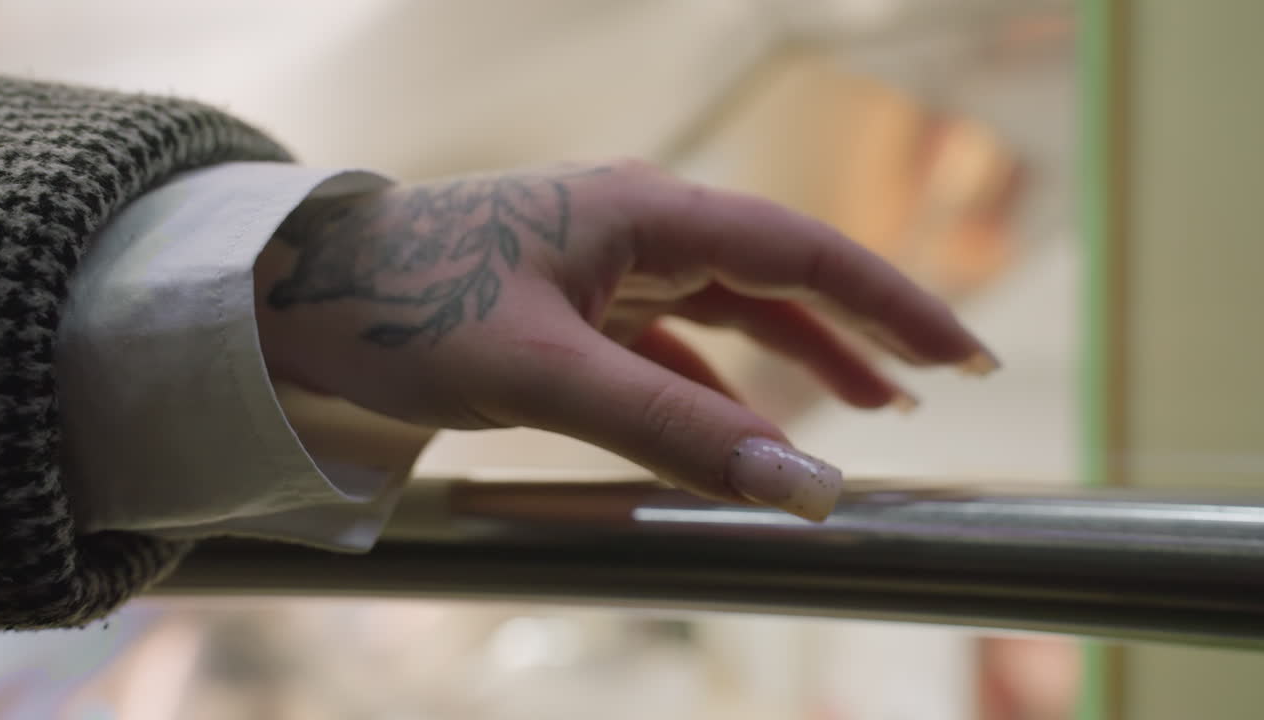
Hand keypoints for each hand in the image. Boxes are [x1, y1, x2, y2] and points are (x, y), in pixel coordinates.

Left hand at [254, 160, 996, 520]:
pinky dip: (718, 383)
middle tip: (944, 377)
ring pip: (731, 307)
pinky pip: (671, 341)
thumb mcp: (547, 374)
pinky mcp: (573, 302)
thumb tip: (803, 485)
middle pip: (781, 272)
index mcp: (645, 211)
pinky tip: (742, 424)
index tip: (964, 353)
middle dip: (865, 324)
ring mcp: (606, 262)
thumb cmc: (406, 310)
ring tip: (872, 401)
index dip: (894, 303)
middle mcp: (637, 224)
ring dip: (802, 352)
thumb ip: (674, 429)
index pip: (804, 251)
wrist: (298, 298)